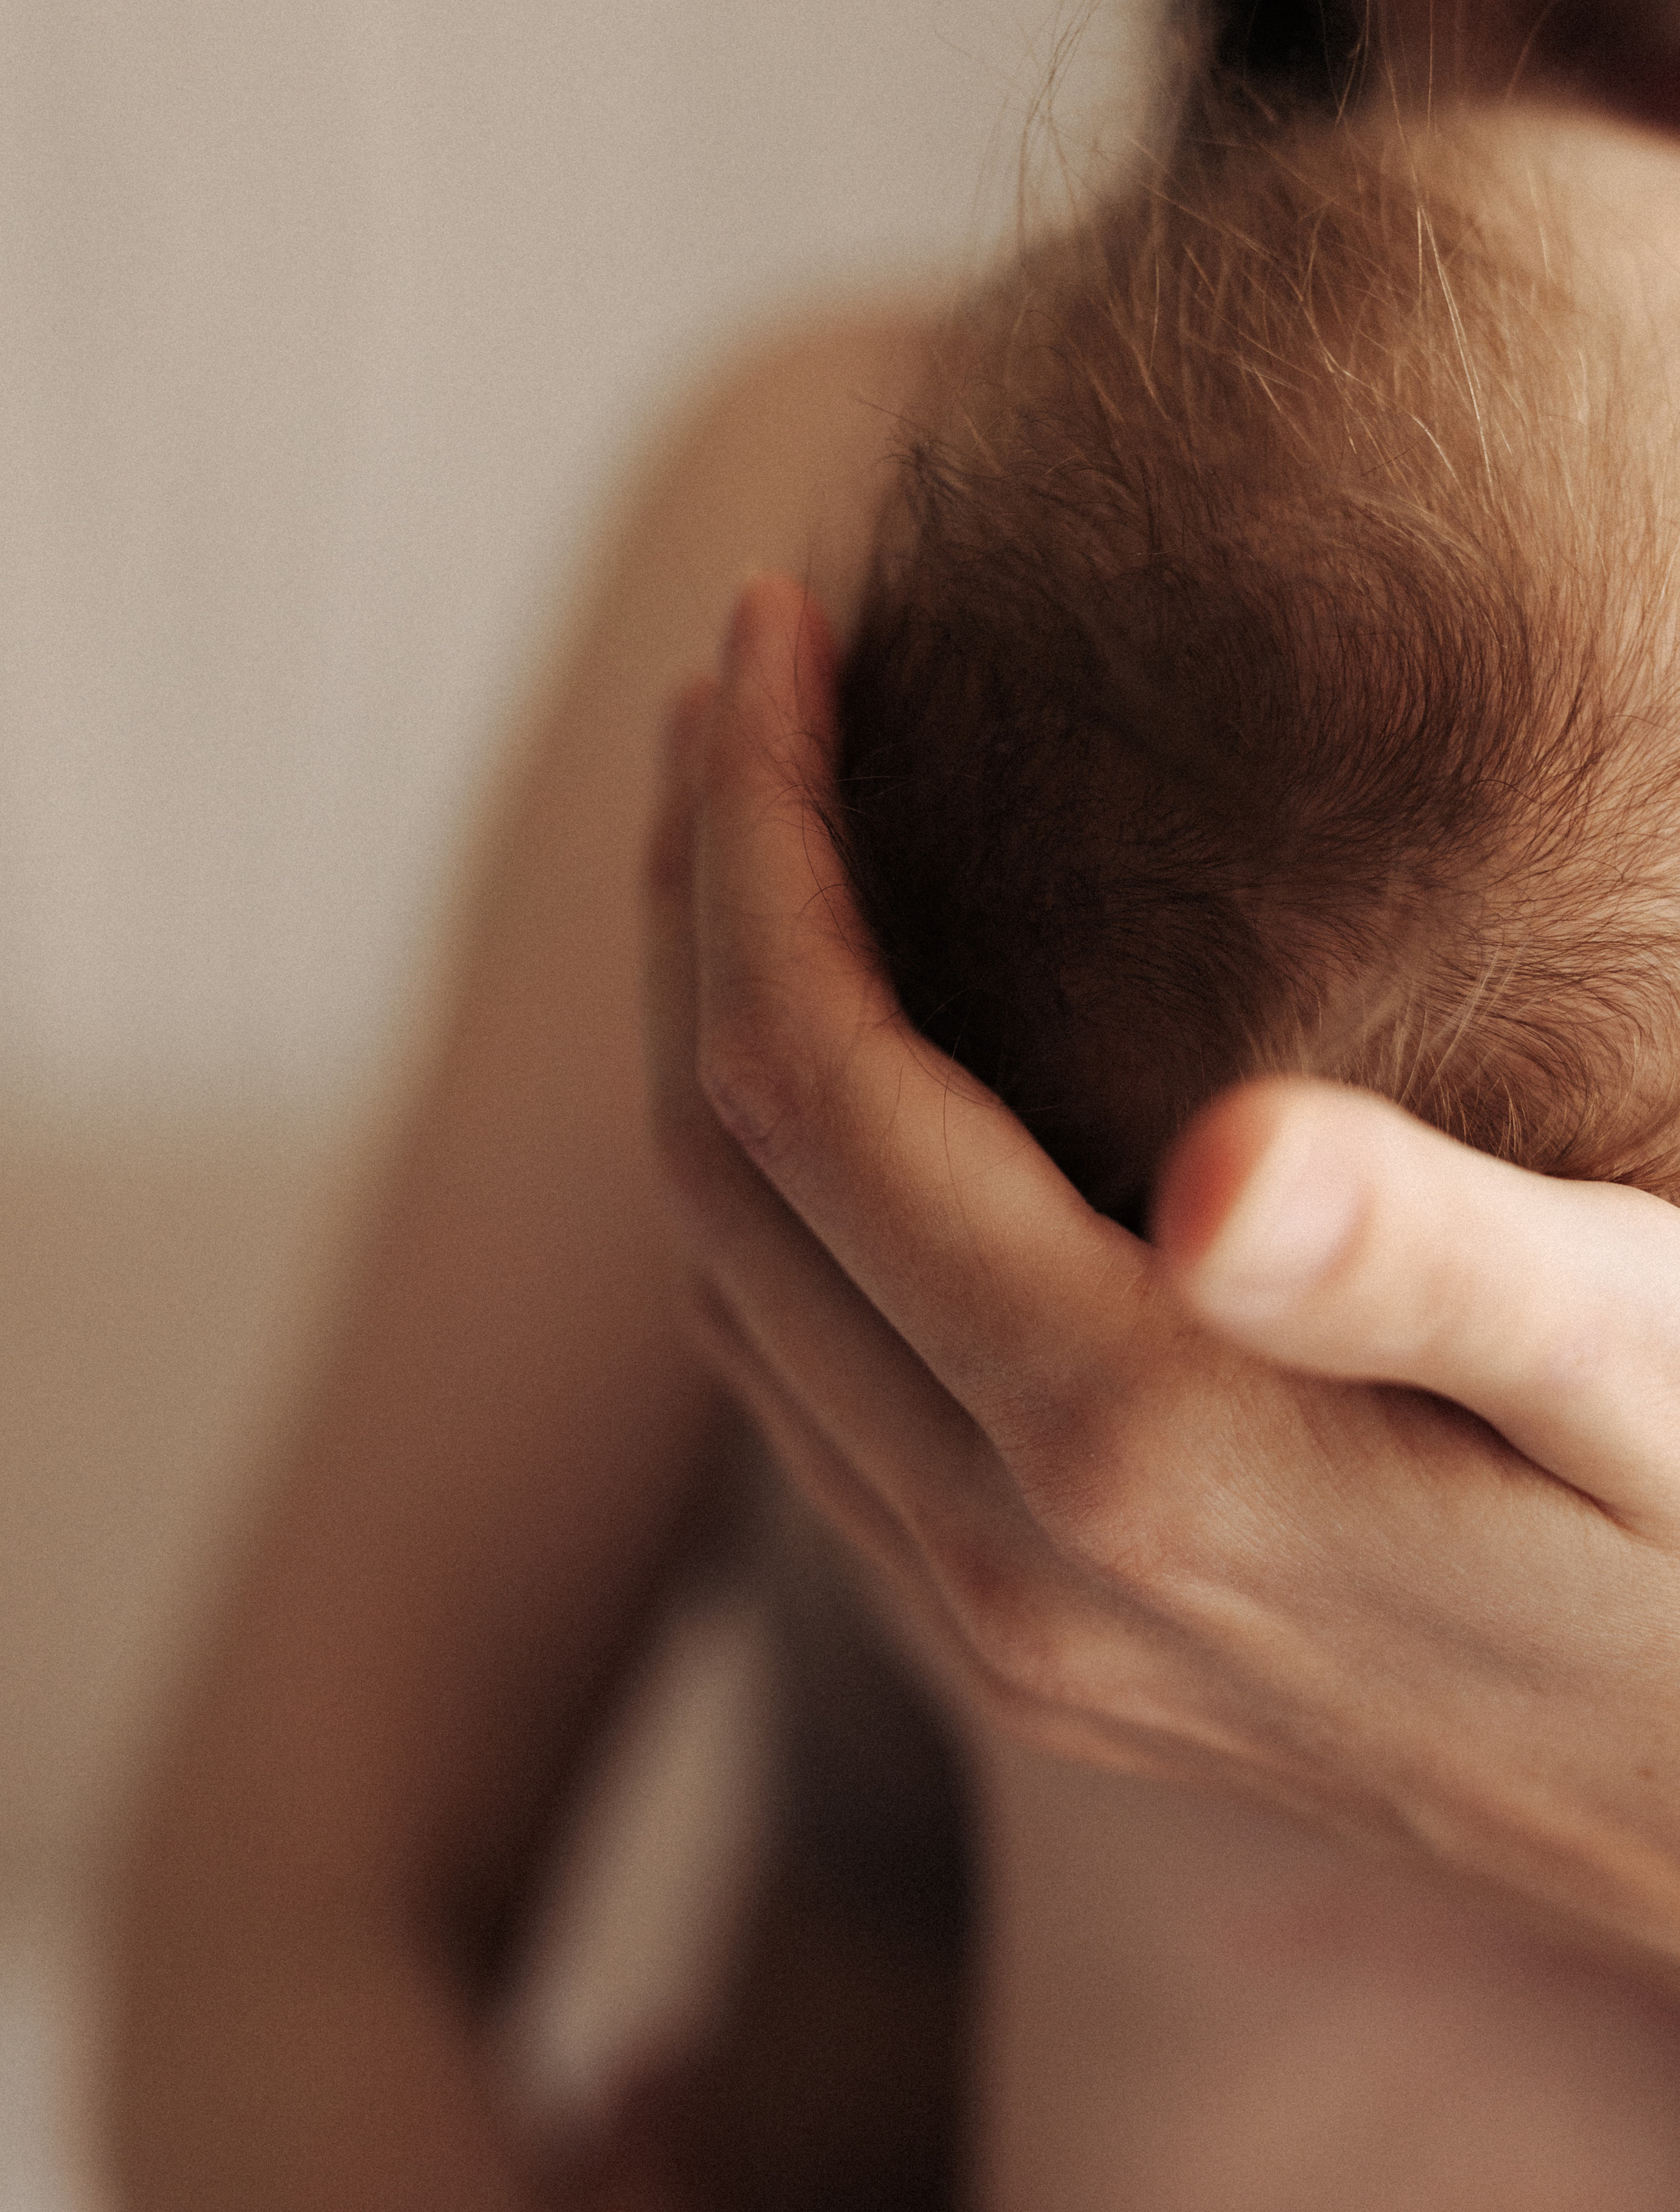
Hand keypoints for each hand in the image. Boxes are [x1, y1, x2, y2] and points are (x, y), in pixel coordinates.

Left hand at [647, 573, 1679, 1975]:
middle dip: (703, 904)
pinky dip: (774, 1196)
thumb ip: (1439, 1266)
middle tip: (735, 693)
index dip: (762, 842)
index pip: (811, 1087)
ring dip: (716, 1039)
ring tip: (750, 840)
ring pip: (739, 1283)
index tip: (771, 635)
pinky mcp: (1030, 1652)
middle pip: (723, 1174)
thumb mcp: (1658, 1377)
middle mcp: (1009, 1561)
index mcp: (1134, 1449)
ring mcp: (1001, 1628)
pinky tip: (829, 1086)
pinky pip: (805, 1393)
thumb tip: (1224, 1167)